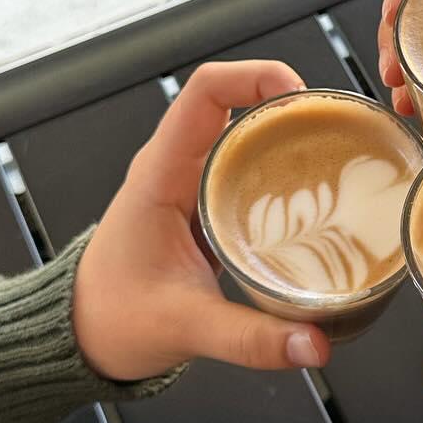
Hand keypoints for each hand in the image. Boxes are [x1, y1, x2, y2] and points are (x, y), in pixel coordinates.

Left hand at [72, 62, 330, 381]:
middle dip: (290, 108)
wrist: (83, 336)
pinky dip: (284, 171)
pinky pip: (250, 170)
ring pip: (246, 136)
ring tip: (339, 157)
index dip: (257, 76)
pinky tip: (317, 194)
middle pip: (239, 104)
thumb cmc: (114, 319)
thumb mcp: (184, 327)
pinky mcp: (207, 208)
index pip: (207, 91)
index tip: (301, 100)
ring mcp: (192, 185)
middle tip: (339, 134)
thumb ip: (250, 339)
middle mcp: (177, 168)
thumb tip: (313, 346)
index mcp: (161, 174)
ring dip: (290, 137)